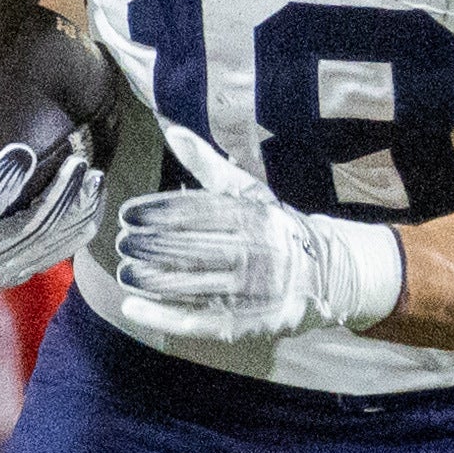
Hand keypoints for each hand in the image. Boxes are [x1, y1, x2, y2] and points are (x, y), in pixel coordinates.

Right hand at [0, 96, 104, 319]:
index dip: (4, 179)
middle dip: (59, 196)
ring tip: (95, 177)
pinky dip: (76, 233)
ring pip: (48, 246)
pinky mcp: (10, 277)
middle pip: (30, 230)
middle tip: (79, 161)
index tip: (25, 149)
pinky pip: (51, 257)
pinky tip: (93, 204)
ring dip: (75, 211)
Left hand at [112, 188, 404, 345]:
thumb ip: (208, 165)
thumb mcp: (250, 192)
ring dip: (152, 280)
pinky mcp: (250, 323)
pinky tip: (133, 307)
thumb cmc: (277, 228)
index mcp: (254, 216)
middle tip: (122, 242)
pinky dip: (163, 316)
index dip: (158, 214)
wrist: (331, 274)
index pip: (196, 213)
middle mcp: (255, 252)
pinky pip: (199, 321)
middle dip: (151, 247)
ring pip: (192, 286)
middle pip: (191, 249)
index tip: (127, 214)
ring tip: (125, 272)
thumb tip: (171, 130)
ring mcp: (253, 291)